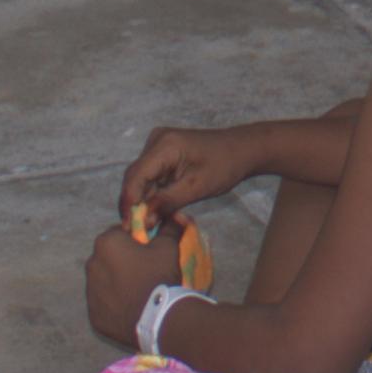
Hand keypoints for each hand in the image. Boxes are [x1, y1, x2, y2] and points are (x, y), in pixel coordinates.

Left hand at [79, 216, 189, 346]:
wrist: (158, 318)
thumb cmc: (159, 276)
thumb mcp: (168, 247)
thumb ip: (169, 228)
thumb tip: (176, 216)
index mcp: (106, 243)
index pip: (118, 233)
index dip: (133, 240)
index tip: (146, 249)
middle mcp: (91, 265)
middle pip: (107, 257)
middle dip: (121, 261)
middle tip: (143, 271)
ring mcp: (90, 292)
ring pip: (103, 281)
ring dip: (116, 282)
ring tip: (137, 291)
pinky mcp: (94, 315)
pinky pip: (103, 304)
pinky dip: (114, 304)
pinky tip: (131, 308)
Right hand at [120, 128, 249, 224]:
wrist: (243, 149)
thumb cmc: (224, 166)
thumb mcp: (196, 187)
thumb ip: (168, 203)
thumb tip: (144, 221)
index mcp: (164, 145)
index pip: (135, 176)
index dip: (129, 203)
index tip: (129, 227)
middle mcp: (156, 141)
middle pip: (135, 177)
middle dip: (135, 205)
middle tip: (136, 231)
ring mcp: (158, 146)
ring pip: (142, 179)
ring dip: (144, 201)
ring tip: (146, 226)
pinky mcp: (163, 153)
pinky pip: (152, 176)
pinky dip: (153, 194)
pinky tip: (156, 212)